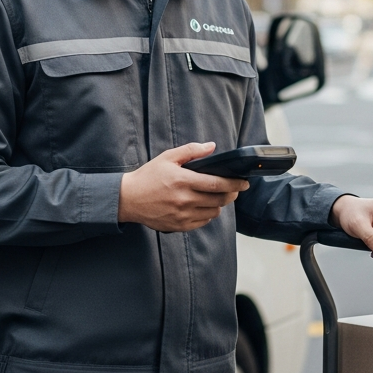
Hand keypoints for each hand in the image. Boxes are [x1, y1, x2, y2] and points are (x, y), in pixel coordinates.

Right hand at [119, 142, 248, 231]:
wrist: (129, 199)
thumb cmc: (148, 176)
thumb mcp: (168, 157)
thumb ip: (191, 151)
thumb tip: (212, 147)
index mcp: (183, 180)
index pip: (217, 183)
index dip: (235, 183)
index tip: (244, 182)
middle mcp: (184, 200)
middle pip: (219, 200)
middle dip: (231, 194)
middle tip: (235, 189)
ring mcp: (182, 215)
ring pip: (213, 212)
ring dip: (220, 204)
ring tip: (217, 196)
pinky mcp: (179, 226)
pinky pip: (203, 222)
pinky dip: (208, 214)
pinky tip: (204, 206)